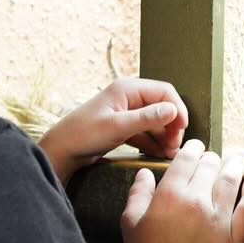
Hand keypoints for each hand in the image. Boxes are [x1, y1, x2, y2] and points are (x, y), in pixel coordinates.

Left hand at [38, 78, 189, 185]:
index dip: (177, 109)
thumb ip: (146, 118)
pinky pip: (144, 131)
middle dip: (171, 126)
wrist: (61, 151)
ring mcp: (125, 112)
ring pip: (155, 121)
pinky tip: (159, 154)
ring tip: (169, 154)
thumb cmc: (83, 135)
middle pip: (162, 106)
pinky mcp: (122, 126)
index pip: (164, 91)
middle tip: (175, 146)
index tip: (183, 129)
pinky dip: (153, 142)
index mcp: (127, 88)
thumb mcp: (118, 127)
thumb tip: (173, 110)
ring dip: (164, 136)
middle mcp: (128, 96)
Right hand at [120, 140, 243, 242]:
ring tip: (235, 160)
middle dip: (211, 157)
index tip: (195, 147)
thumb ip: (138, 195)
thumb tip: (144, 174)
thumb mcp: (131, 223)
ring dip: (233, 167)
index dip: (191, 149)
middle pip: (209, 167)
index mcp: (170, 195)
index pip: (185, 161)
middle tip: (212, 155)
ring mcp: (219, 218)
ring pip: (230, 182)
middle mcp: (197, 201)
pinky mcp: (233, 236)